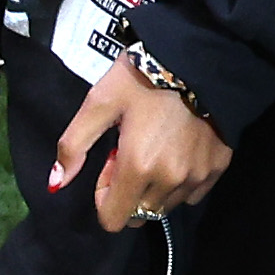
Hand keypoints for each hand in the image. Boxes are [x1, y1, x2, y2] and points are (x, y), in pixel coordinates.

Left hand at [51, 60, 233, 233]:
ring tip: (157, 148)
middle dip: (130, 192)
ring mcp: (198, 176)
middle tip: (134, 151)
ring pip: (167, 205)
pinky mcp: (218, 167)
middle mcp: (170, 180)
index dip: (104, 196)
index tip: (112, 162)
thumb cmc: (143, 76)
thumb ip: (74, 145)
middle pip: (140, 214)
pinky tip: (180, 151)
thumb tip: (56, 183)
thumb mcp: (100, 102)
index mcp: (138, 167)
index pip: (113, 220)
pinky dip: (182, 182)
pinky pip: (193, 193)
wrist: (199, 55)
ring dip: (155, 188)